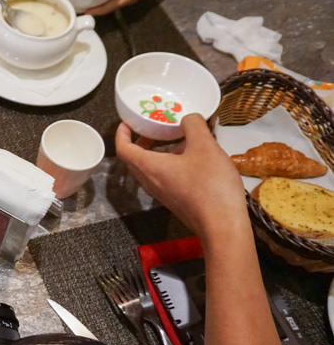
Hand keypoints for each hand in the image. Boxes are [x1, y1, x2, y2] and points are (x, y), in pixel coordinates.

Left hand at [115, 114, 245, 237]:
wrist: (222, 225)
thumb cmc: (210, 185)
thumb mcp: (204, 146)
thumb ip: (194, 126)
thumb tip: (188, 118)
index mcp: (149, 167)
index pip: (123, 149)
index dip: (122, 134)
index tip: (127, 123)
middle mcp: (150, 182)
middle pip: (135, 160)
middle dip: (140, 142)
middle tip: (152, 129)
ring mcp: (162, 194)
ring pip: (151, 169)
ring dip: (158, 153)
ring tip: (178, 140)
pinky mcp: (175, 201)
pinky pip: (164, 178)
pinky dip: (170, 164)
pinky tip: (192, 159)